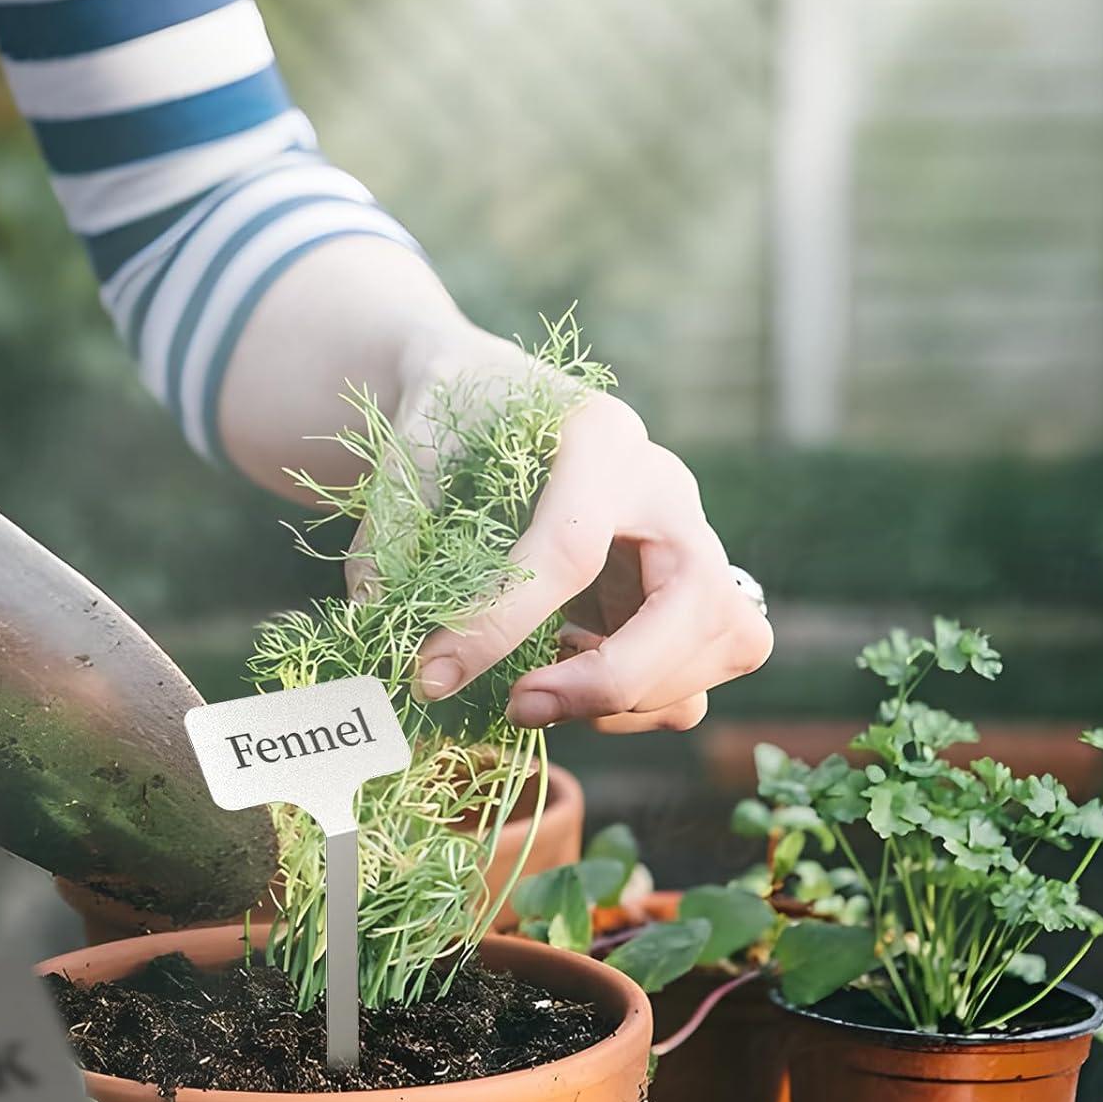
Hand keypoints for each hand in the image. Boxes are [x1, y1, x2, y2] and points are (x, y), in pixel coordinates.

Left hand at [392, 337, 772, 732]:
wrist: (491, 395)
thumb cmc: (452, 413)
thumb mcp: (411, 442)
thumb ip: (394, 525)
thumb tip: (377, 618)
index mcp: (600, 438)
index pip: (570, 549)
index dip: (500, 624)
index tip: (433, 675)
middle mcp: (666, 489)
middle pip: (696, 605)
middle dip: (613, 679)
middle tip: (520, 706)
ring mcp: (691, 541)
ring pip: (725, 644)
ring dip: (635, 699)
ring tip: (541, 692)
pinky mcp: (688, 594)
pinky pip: (700, 672)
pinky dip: (643, 703)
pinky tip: (570, 677)